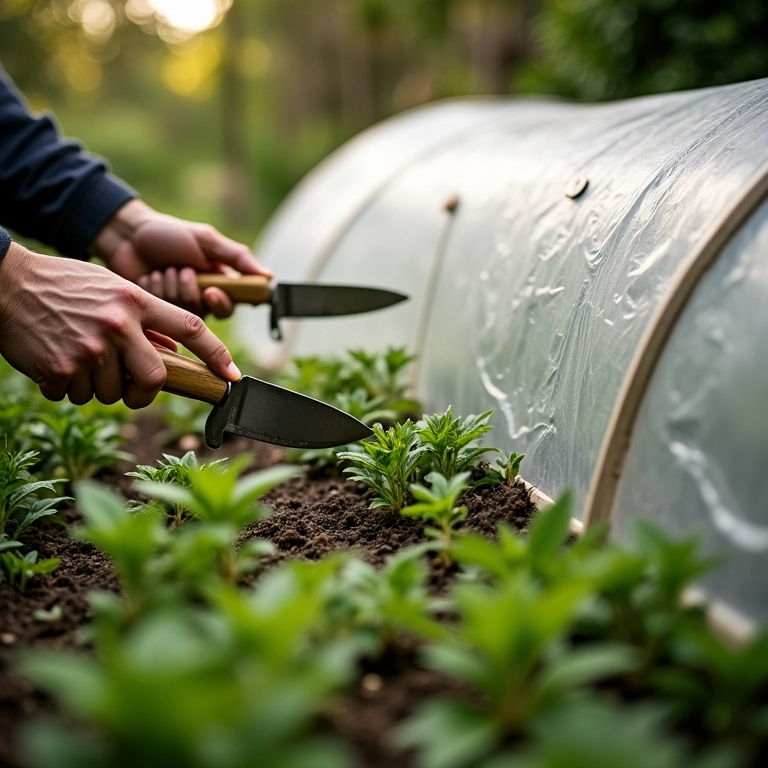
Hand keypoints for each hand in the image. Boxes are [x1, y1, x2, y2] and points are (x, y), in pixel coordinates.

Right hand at [0, 243, 240, 407]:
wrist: (5, 283)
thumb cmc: (65, 286)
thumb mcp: (113, 289)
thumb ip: (145, 319)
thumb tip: (172, 356)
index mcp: (136, 301)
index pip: (191, 327)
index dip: (218, 354)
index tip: (232, 376)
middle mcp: (118, 325)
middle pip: (155, 379)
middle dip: (146, 392)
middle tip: (132, 388)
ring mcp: (89, 349)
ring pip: (112, 394)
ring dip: (98, 386)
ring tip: (79, 358)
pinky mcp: (59, 369)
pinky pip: (76, 397)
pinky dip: (67, 388)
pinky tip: (55, 361)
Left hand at [90, 200, 271, 317]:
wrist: (128, 235)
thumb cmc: (169, 234)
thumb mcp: (206, 240)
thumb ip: (238, 257)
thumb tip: (269, 277)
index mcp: (218, 282)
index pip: (231, 305)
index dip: (221, 302)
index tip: (210, 290)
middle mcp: (201, 298)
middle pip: (206, 312)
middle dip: (189, 289)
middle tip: (180, 269)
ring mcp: (177, 307)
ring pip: (182, 311)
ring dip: (171, 285)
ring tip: (163, 268)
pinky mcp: (155, 312)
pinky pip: (161, 312)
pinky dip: (155, 289)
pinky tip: (149, 276)